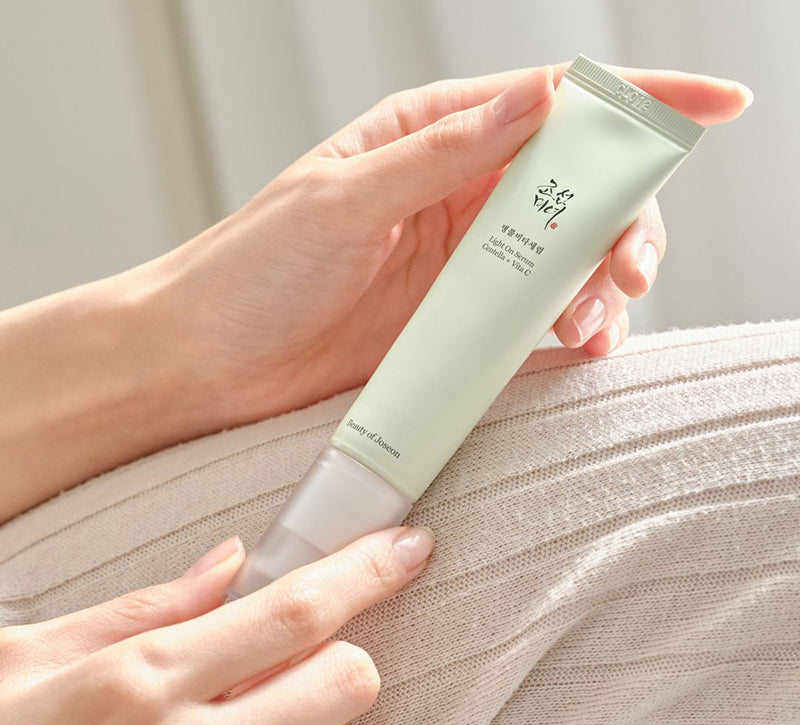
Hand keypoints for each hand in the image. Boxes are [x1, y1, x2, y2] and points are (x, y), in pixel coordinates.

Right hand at [0, 525, 433, 724]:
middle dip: (344, 654)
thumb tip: (232, 561)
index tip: (410, 546)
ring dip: (323, 722)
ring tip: (264, 715)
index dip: (368, 571)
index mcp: (142, 680)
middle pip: (347, 684)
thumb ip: (149, 605)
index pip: (296, 611)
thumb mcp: (35, 656)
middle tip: (299, 651)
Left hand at [141, 60, 751, 424]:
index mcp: (428, 137)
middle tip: (632, 267)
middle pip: (575, 186)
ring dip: (602, 283)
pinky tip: (576, 343)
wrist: (209, 360)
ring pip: (564, 255)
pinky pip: (532, 314)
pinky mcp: (454, 322)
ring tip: (598, 322)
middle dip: (625, 219)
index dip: (638, 104)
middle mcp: (453, 194)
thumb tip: (539, 101)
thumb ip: (441, 153)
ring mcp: (459, 262)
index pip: (550, 105)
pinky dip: (566, 326)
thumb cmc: (251, 271)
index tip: (715, 109)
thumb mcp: (341, 198)